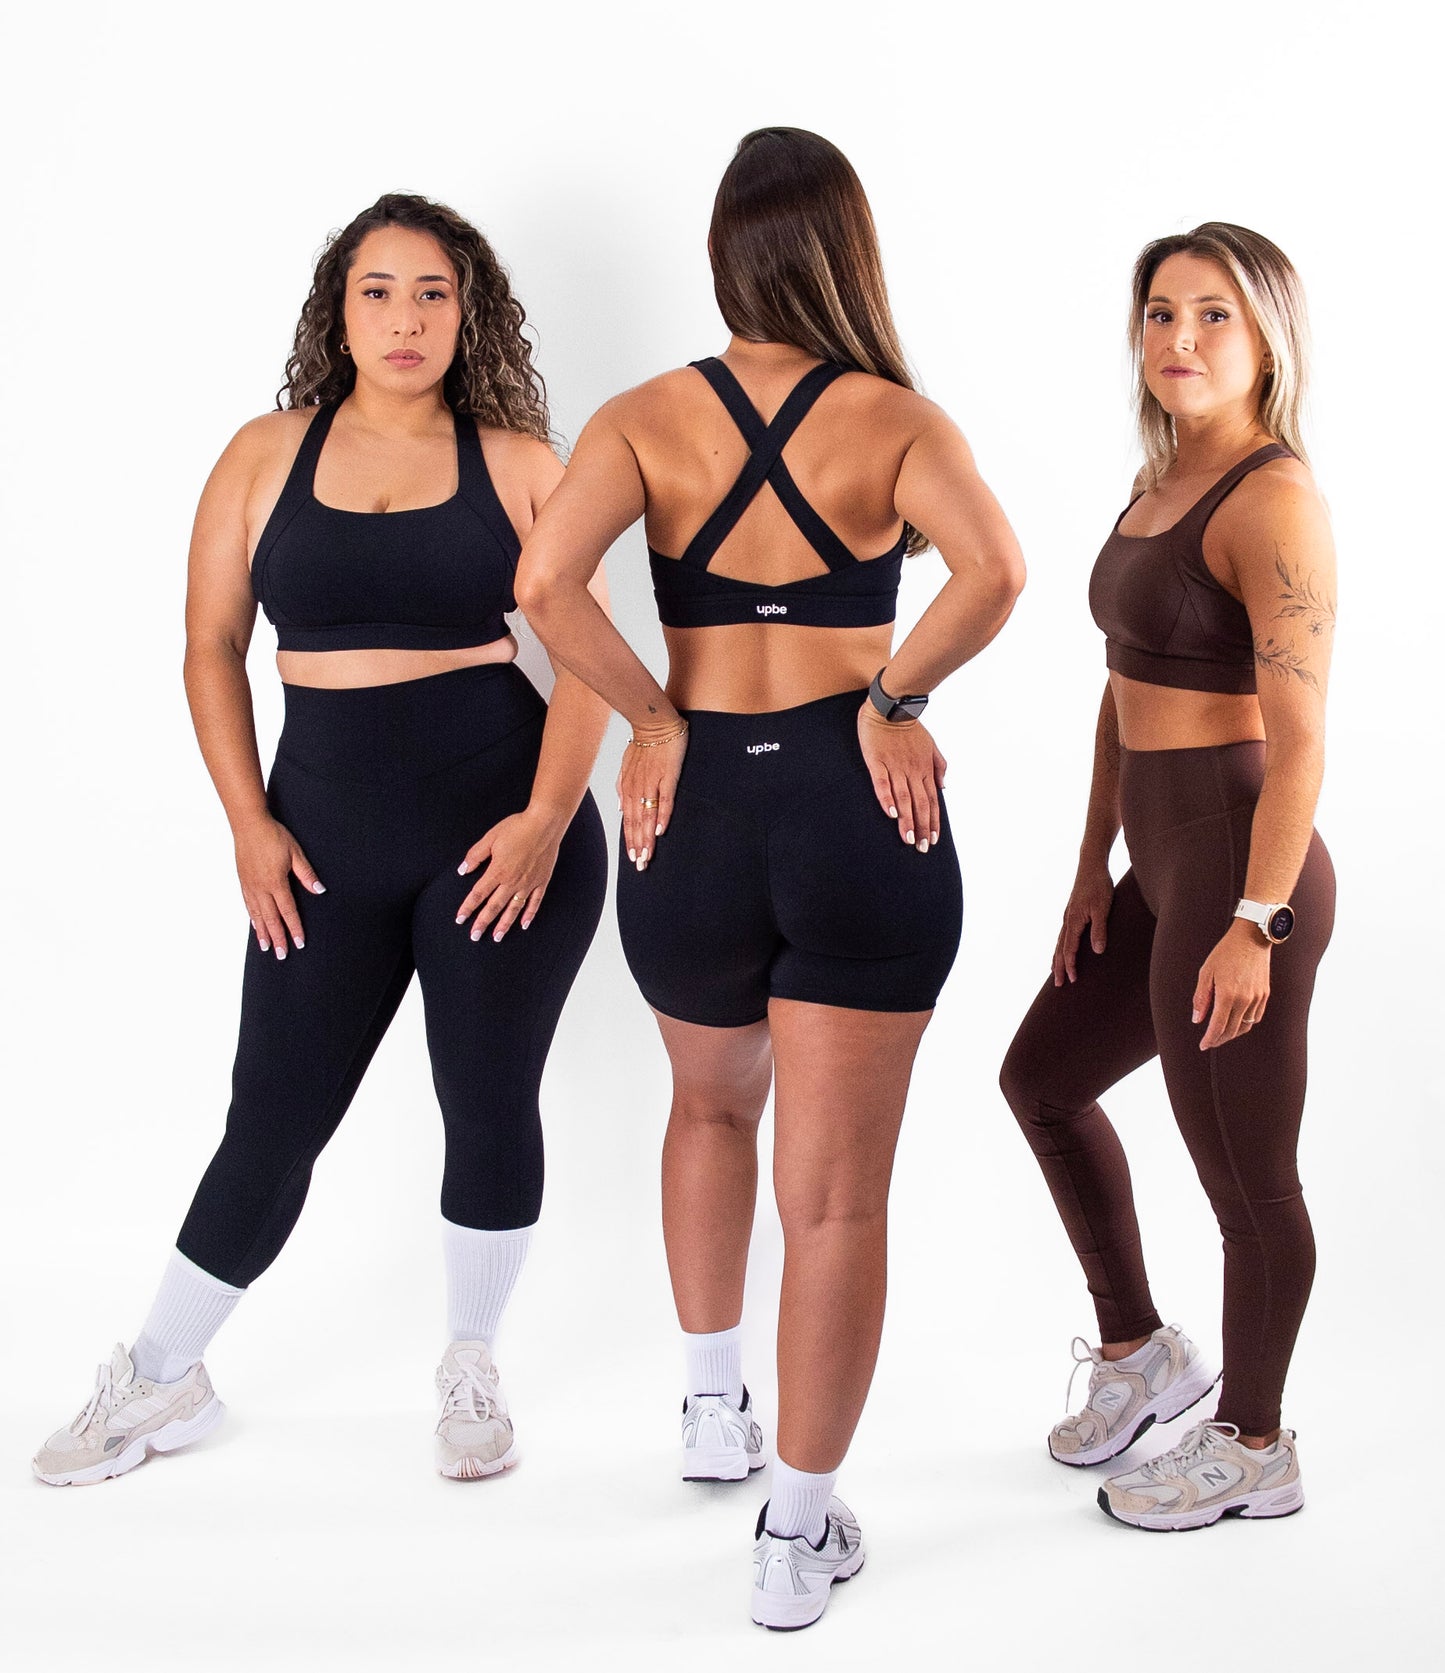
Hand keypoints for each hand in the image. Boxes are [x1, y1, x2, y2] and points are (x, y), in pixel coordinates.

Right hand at [235, 816, 324, 958]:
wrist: (249, 825)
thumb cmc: (273, 836)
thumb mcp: (296, 853)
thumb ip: (307, 874)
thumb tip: (320, 890)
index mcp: (276, 883)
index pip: (288, 912)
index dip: (294, 929)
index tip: (299, 943)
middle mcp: (261, 888)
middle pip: (271, 919)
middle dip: (278, 938)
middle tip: (282, 955)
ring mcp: (250, 886)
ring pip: (257, 915)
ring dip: (262, 933)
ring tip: (266, 948)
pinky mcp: (243, 881)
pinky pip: (248, 905)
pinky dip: (252, 918)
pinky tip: (255, 925)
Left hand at [456, 805, 567, 941]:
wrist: (545, 824)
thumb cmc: (517, 827)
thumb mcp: (490, 837)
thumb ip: (475, 855)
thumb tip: (462, 870)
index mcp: (498, 871)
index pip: (478, 894)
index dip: (468, 907)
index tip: (460, 919)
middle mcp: (512, 881)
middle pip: (494, 906)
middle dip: (483, 922)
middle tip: (475, 936)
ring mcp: (528, 883)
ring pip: (514, 909)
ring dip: (504, 924)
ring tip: (497, 937)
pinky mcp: (541, 881)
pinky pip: (535, 902)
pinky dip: (529, 914)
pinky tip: (523, 924)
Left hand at [616, 724, 688, 871]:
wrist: (654, 724)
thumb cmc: (643, 745)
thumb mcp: (626, 766)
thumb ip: (622, 787)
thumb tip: (620, 807)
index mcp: (628, 788)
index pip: (629, 821)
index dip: (631, 840)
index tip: (634, 858)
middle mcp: (637, 789)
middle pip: (637, 824)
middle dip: (639, 846)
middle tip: (641, 866)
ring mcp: (652, 784)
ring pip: (647, 817)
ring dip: (647, 838)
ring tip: (649, 856)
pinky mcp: (667, 777)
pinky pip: (665, 801)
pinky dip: (662, 817)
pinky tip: (661, 832)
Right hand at [857, 702, 945, 850]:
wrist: (892, 707)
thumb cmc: (910, 728)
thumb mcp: (932, 745)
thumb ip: (939, 766)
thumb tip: (943, 787)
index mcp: (925, 769)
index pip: (931, 800)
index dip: (932, 821)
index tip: (933, 839)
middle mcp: (912, 771)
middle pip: (919, 804)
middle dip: (921, 827)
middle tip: (921, 848)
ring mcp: (895, 767)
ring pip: (903, 798)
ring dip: (906, 820)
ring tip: (908, 840)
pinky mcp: (877, 762)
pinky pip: (882, 783)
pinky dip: (887, 799)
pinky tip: (890, 814)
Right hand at [1053, 862, 1113, 985]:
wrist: (1091, 865)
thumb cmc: (1099, 885)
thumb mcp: (1103, 908)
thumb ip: (1100, 930)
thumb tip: (1097, 951)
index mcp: (1074, 921)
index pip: (1069, 949)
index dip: (1070, 965)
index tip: (1072, 979)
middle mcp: (1067, 920)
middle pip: (1060, 948)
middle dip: (1059, 967)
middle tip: (1058, 985)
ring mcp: (1068, 916)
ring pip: (1059, 942)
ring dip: (1057, 958)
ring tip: (1054, 972)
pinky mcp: (1072, 912)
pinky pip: (1063, 934)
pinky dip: (1060, 946)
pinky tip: (1062, 949)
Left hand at [1193, 919, 1271, 1048]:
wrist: (1252, 938)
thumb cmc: (1225, 953)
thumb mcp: (1206, 972)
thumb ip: (1201, 998)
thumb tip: (1197, 1020)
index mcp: (1228, 994)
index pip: (1218, 1026)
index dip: (1210, 1039)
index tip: (1203, 1046)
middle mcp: (1245, 999)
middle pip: (1232, 1030)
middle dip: (1219, 1039)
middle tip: (1210, 1042)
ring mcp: (1257, 998)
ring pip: (1245, 1026)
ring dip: (1233, 1034)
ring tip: (1221, 1033)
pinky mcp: (1265, 994)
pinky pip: (1255, 1017)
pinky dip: (1245, 1024)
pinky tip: (1236, 1022)